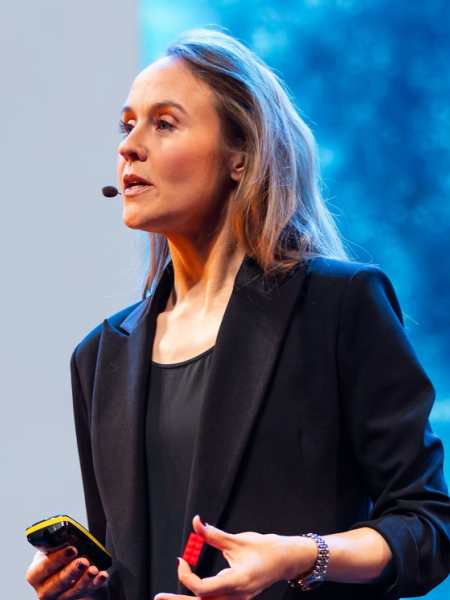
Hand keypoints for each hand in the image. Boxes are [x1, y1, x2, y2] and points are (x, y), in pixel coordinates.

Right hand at [26, 546, 108, 599]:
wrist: (62, 568)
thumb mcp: (51, 549)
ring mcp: (59, 596)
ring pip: (73, 591)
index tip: (72, 550)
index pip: (45, 567)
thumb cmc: (55, 557)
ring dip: (85, 579)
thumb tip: (67, 531)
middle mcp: (45, 589)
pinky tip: (102, 575)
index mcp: (35, 574)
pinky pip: (86, 592)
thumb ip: (57, 542)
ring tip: (94, 569)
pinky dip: (96, 583)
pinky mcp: (74, 598)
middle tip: (83, 561)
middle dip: (72, 571)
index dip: (58, 558)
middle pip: (58, 582)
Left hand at [155, 516, 316, 599]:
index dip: (188, 577)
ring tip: (167, 599)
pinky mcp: (237, 599)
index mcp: (238, 581)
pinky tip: (188, 595)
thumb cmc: (266, 549)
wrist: (286, 560)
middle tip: (158, 598)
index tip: (181, 559)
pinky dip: (200, 598)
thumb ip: (214, 535)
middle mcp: (237, 597)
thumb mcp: (239, 540)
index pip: (205, 589)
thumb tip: (196, 523)